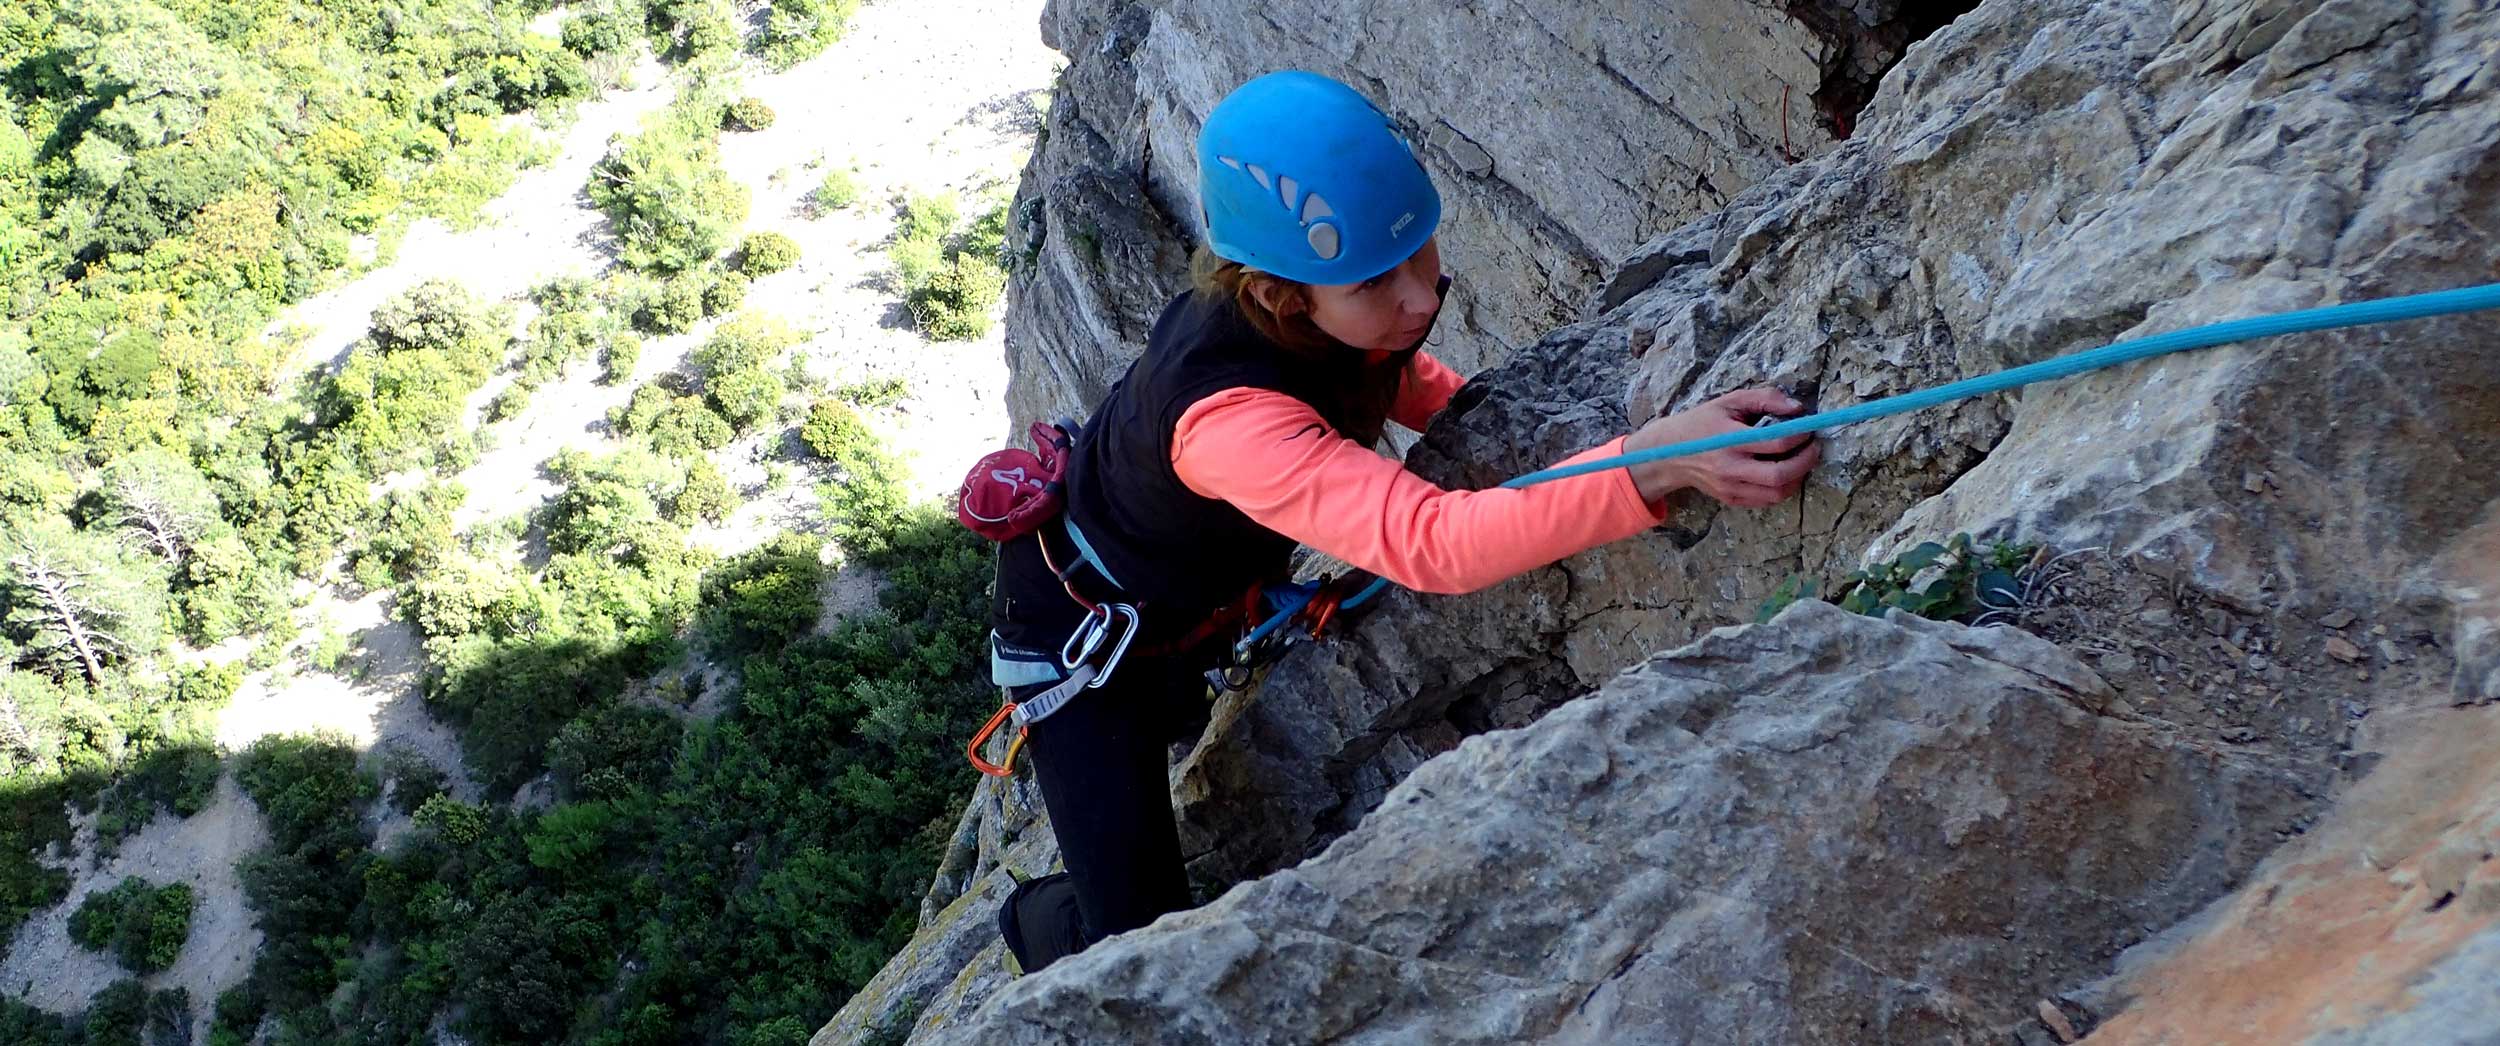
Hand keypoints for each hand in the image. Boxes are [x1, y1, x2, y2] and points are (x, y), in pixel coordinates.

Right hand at [1622, 388, 1820, 506]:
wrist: (1668, 454)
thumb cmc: (1700, 423)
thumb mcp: (1728, 401)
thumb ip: (1764, 398)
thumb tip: (1797, 407)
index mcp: (1729, 439)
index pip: (1775, 441)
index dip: (1800, 435)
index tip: (1808, 427)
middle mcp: (1730, 467)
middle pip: (1780, 474)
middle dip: (1806, 461)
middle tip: (1813, 447)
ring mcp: (1730, 487)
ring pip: (1777, 493)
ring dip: (1798, 477)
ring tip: (1801, 460)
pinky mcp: (1731, 499)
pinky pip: (1767, 501)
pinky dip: (1783, 488)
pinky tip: (1784, 473)